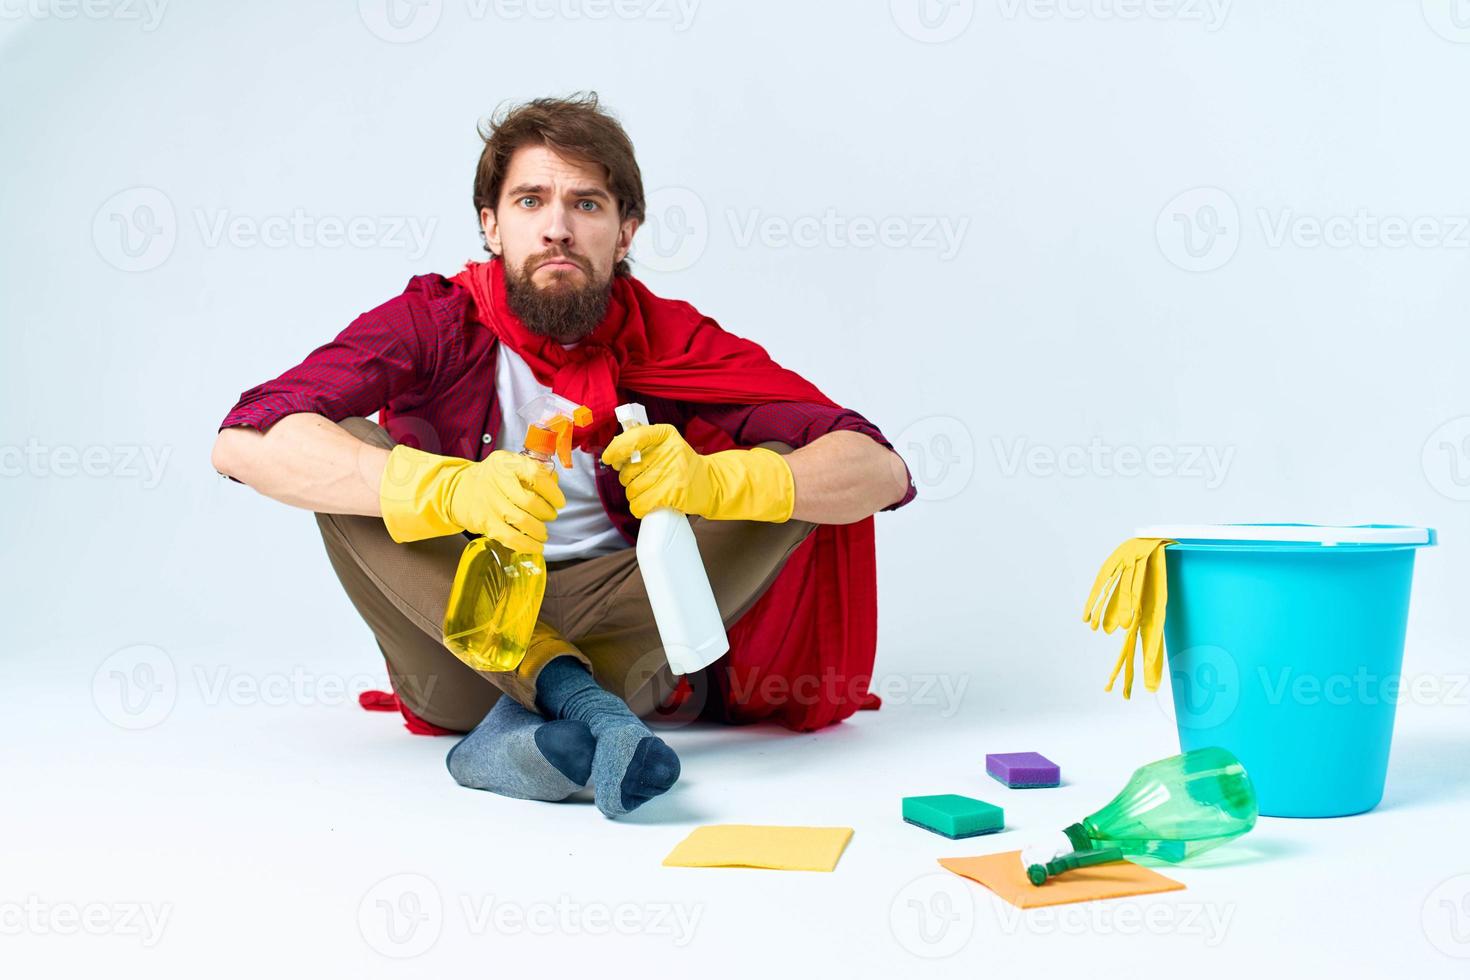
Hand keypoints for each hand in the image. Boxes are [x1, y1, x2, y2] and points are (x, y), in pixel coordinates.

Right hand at [379, 445, 564, 552]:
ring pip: (523, 522)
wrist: (459, 490)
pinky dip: (528, 546)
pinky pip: (511, 538)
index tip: (559, 502)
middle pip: (531, 502)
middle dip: (547, 513)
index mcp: (507, 464)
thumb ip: (534, 470)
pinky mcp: (486, 523)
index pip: (536, 476)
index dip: (553, 492)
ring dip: (540, 531)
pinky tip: (536, 547)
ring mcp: (491, 504)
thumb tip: (555, 483)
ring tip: (543, 532)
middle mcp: (497, 482)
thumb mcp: (511, 463)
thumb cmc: (493, 477)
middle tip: (550, 516)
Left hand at [600, 423, 794, 522]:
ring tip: (651, 491)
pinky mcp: (673, 493)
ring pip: (632, 489)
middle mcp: (669, 452)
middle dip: (629, 479)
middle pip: (629, 469)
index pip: (634, 436)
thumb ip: (642, 444)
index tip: (610, 458)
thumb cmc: (683, 466)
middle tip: (644, 479)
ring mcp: (672, 473)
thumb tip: (613, 455)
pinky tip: (648, 504)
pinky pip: (640, 504)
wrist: (712, 484)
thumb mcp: (666, 446)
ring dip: (635, 495)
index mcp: (666, 435)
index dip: (617, 448)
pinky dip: (639, 508)